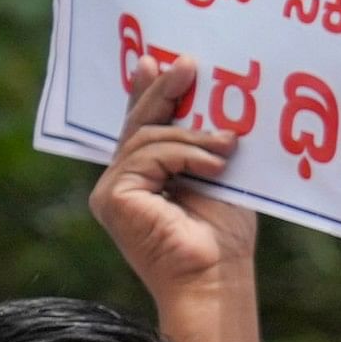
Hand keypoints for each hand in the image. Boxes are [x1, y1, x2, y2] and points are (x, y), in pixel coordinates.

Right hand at [90, 56, 255, 306]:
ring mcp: (112, 191)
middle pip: (139, 127)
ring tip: (228, 143)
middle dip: (163, 92)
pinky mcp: (112, 197)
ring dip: (192, 136)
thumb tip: (215, 107)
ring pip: (147, 139)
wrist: (216, 280)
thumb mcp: (218, 178)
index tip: (160, 61)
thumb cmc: (224, 238)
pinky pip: (148, 157)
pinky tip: (214, 165)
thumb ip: (205, 147)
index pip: (144, 129)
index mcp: (144, 179)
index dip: (150, 94)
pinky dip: (185, 154)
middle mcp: (121, 184)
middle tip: (187, 64)